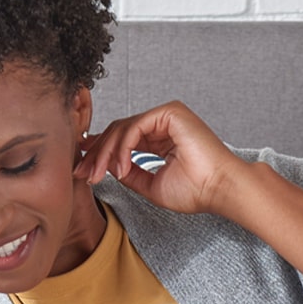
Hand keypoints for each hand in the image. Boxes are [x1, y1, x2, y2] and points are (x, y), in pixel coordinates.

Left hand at [75, 101, 249, 216]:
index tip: (83, 168)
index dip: (101, 152)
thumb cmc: (196, 190)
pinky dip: (122, 148)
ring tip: (98, 175)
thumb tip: (108, 168)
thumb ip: (130, 174)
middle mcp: (163, 124)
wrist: (219, 189)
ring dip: (106, 153)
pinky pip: (134, 127)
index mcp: (161, 138)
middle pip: (118, 131)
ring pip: (122, 128)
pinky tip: (120, 168)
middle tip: (83, 173)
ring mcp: (166, 116)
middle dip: (97, 153)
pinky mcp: (170, 113)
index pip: (123, 139)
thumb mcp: (151, 185)